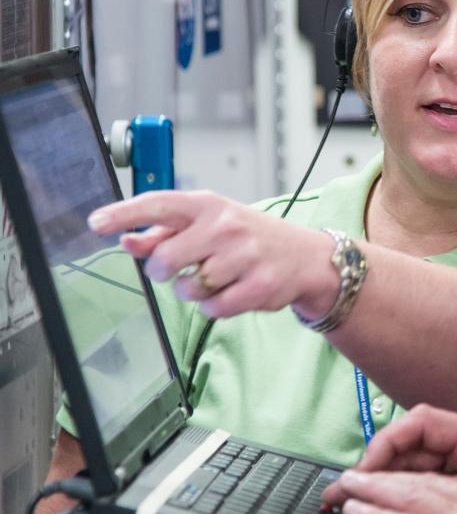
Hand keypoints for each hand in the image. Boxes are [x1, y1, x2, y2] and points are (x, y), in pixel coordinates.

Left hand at [87, 191, 336, 321]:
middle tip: (180, 267)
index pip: (158, 204)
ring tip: (217, 277)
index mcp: (209, 205)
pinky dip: (215, 306)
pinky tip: (231, 291)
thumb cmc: (247, 237)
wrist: (303, 256)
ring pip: (188, 289)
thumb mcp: (208, 224)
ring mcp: (244, 256)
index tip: (96, 222)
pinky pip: (213, 309)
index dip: (123, 214)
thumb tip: (127, 240)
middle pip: (165, 259)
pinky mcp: (258, 286)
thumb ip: (163, 232)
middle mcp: (225, 225)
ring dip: (194, 290)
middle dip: (164, 271)